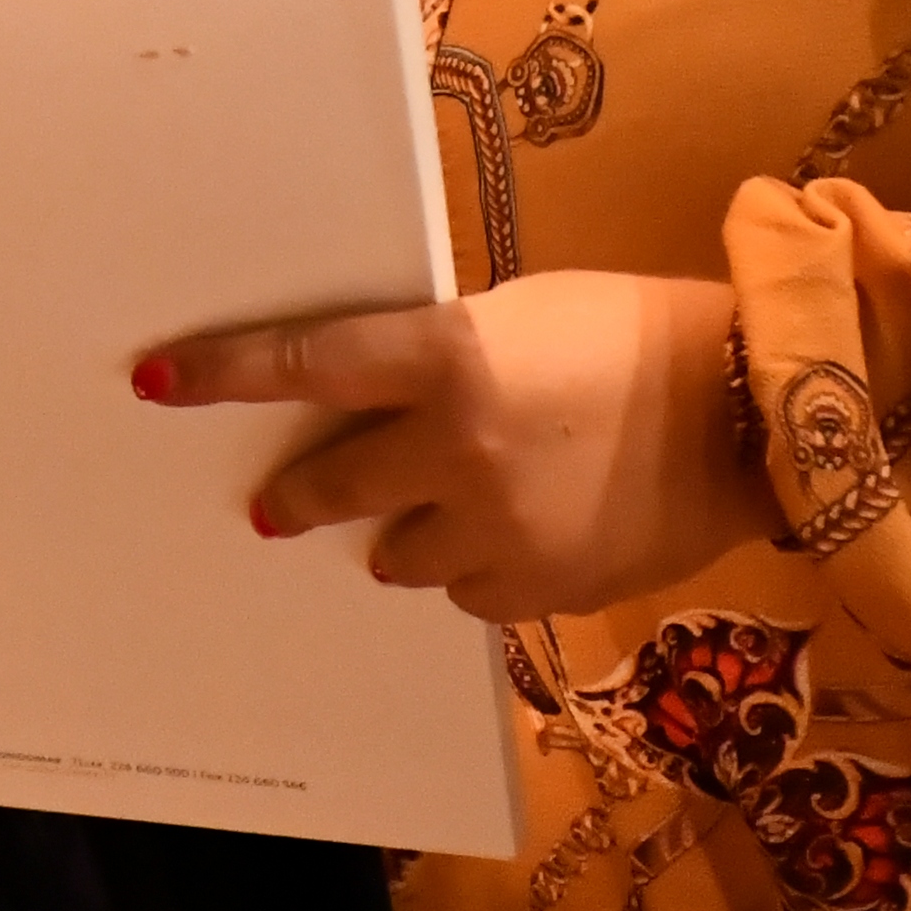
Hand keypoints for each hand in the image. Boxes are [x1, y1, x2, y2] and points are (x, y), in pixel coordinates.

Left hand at [142, 272, 775, 621]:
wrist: (753, 410)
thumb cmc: (634, 332)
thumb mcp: (523, 315)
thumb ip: (444, 357)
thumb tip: (382, 394)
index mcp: (448, 356)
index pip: (305, 363)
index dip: (223, 373)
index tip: (156, 381)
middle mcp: (456, 447)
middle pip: (333, 486)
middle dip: (301, 496)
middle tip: (277, 506)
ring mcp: (498, 527)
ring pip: (400, 554)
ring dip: (408, 533)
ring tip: (451, 507)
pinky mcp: (541, 586)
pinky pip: (471, 595)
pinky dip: (477, 572)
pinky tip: (517, 537)